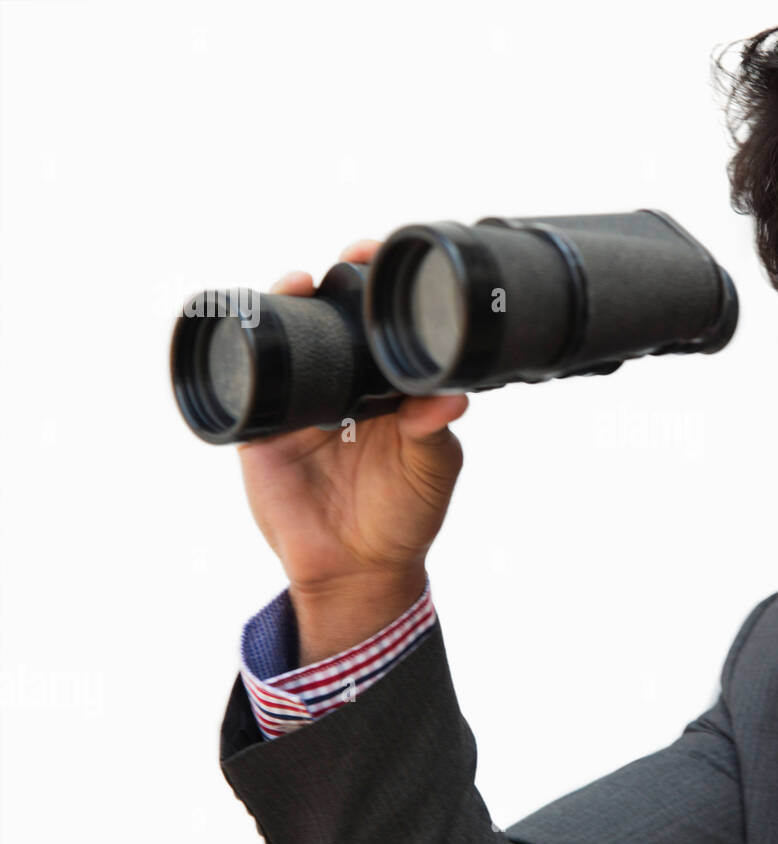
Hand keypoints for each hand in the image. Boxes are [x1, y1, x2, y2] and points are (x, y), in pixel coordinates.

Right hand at [237, 239, 469, 662]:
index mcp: (387, 386)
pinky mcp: (262, 427)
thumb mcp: (430, 470)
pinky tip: (246, 324)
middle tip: (348, 256)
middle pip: (331, 318)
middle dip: (333, 280)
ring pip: (286, 338)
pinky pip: (246, 383)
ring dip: (285, 301)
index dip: (379, 288)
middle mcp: (344, 384)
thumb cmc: (403, 515)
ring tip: (295, 280)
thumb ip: (434, 431)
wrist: (356, 569)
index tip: (385, 257)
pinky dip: (241, 351)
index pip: (380, 325)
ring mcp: (300, 401)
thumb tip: (451, 396)